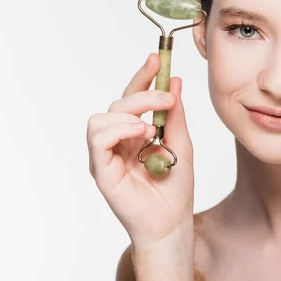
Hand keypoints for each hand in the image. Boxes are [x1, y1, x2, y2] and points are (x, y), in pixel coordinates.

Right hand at [87, 52, 193, 245]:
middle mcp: (118, 141)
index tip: (155, 58)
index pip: (132, 98)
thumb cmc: (175, 188)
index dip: (141, 77)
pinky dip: (119, 129)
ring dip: (130, 113)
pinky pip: (98, 138)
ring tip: (152, 128)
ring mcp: (106, 155)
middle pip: (118, 103)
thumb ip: (175, 114)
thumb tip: (174, 80)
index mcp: (135, 133)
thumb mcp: (181, 143)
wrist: (172, 221)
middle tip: (166, 98)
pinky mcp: (100, 169)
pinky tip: (141, 134)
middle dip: (142, 93)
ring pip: (103, 116)